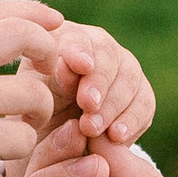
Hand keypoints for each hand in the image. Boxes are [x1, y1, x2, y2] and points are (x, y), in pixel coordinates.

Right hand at [0, 0, 65, 176]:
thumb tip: (16, 23)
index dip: (31, 13)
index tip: (55, 22)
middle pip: (20, 34)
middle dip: (48, 48)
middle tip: (52, 70)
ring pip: (33, 92)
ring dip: (40, 111)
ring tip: (24, 124)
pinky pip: (25, 135)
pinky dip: (23, 146)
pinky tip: (6, 153)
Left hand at [30, 13, 154, 153]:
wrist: (53, 138)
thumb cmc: (36, 110)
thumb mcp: (34, 97)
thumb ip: (48, 80)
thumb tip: (63, 66)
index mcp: (65, 38)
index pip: (77, 38)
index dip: (80, 51)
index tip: (82, 66)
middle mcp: (99, 46)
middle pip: (108, 56)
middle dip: (99, 83)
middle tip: (88, 106)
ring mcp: (124, 68)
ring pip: (129, 79)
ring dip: (112, 106)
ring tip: (93, 130)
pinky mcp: (140, 94)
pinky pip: (144, 103)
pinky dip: (131, 120)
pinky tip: (116, 136)